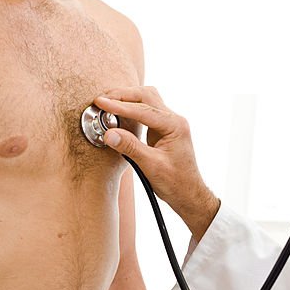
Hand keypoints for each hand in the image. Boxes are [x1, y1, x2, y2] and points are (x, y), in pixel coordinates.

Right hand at [94, 87, 219, 240]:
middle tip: (102, 100)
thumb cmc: (176, 183)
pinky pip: (146, 111)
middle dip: (123, 95)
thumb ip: (130, 147)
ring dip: (127, 99)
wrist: (188, 194)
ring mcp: (170, 123)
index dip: (120, 106)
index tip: (101, 103)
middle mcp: (174, 120)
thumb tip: (109, 133)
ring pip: (147, 100)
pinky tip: (119, 113)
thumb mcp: (151, 166)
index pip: (144, 110)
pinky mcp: (163, 129)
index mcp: (175, 126)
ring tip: (108, 103)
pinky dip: (131, 109)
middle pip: (147, 96)